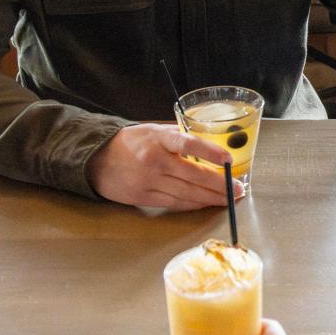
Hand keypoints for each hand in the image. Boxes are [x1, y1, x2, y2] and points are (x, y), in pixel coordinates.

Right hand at [88, 123, 239, 209]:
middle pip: (193, 176)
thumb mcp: (154, 130)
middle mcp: (154, 160)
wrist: (97, 159)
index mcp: (158, 138)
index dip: (210, 152)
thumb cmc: (131, 142)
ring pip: (187, 194)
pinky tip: (207, 203)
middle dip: (220, 185)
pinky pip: (175, 204)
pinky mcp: (144, 197)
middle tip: (238, 188)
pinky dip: (194, 205)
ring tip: (229, 198)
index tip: (229, 159)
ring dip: (212, 198)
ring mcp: (148, 181)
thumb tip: (211, 146)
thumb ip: (179, 137)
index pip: (188, 143)